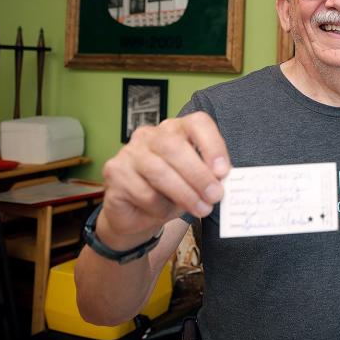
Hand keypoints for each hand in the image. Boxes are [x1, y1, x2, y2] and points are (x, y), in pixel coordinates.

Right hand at [98, 112, 229, 247]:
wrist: (136, 215)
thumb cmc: (170, 193)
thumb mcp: (195, 183)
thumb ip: (210, 176)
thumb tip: (225, 179)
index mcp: (176, 129)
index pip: (197, 123)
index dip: (212, 145)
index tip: (223, 171)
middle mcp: (151, 135)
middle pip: (176, 147)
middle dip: (199, 174)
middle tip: (215, 195)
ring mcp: (129, 151)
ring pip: (160, 171)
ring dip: (185, 194)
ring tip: (201, 209)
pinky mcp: (115, 172)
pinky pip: (144, 192)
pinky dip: (160, 207)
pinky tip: (164, 212)